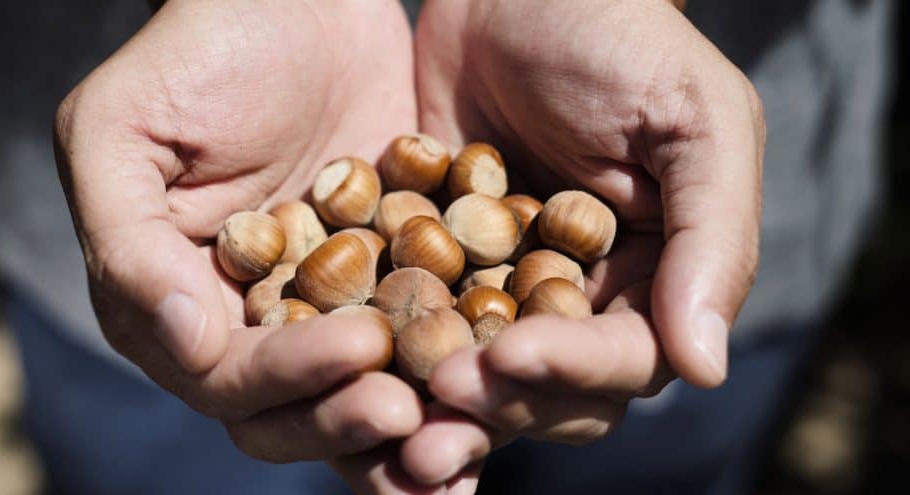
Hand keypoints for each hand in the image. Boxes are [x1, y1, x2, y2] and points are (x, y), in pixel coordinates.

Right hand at [53, 0, 422, 479]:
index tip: (359, 351)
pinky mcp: (394, 280)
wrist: (294, 2)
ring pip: (363, 394)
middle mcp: (251, 325)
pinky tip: (506, 378)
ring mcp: (327, 308)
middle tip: (413, 408)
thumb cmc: (195, 54)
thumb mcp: (119, 133)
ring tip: (466, 434)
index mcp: (177, 309)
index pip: (227, 379)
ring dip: (410, 428)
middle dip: (350, 420)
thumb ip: (128, 245)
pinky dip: (459, 368)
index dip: (288, 381)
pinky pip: (426, 339)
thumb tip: (186, 344)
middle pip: (294, 412)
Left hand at [398, 0, 764, 485]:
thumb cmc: (617, 36)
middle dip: (494, 409)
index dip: (573, 372)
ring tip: (387, 423)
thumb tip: (706, 370)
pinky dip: (385, 350)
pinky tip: (346, 367)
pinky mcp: (434, 263)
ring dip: (434, 406)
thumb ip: (715, 239)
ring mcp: (501, 285)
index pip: (625, 359)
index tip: (511, 359)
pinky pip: (411, 319)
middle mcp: (580, 298)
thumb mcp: (695, 120)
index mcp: (654, 278)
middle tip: (431, 423)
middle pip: (545, 391)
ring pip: (474, 374)